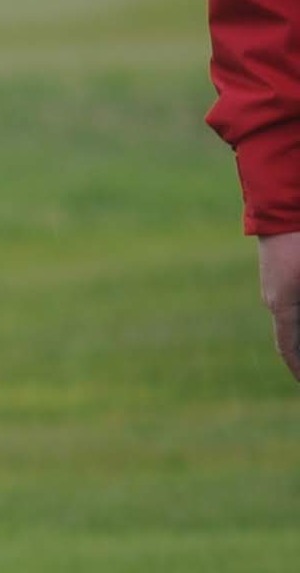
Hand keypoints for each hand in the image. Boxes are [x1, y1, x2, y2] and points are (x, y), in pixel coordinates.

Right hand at [264, 233, 299, 385]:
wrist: (284, 204)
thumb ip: (298, 302)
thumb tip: (292, 320)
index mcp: (282, 304)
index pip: (287, 348)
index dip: (296, 368)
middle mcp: (274, 300)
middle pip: (290, 335)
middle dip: (299, 353)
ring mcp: (275, 286)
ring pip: (291, 319)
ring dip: (297, 334)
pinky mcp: (280, 274)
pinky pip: (290, 304)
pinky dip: (297, 318)